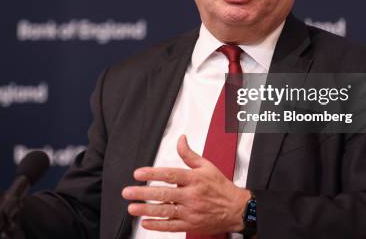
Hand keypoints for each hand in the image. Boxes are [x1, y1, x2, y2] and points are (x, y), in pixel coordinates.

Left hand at [122, 135, 250, 233]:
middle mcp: (192, 195)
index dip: (153, 174)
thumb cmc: (220, 187)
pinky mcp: (191, 224)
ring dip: (147, 209)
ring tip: (133, 207)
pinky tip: (146, 222)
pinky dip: (158, 225)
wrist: (236, 209)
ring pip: (166, 211)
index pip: (170, 175)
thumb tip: (180, 139)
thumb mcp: (207, 166)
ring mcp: (191, 211)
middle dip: (144, 193)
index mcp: (194, 179)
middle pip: (164, 194)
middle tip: (128, 192)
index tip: (138, 173)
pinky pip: (172, 226)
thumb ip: (189, 154)